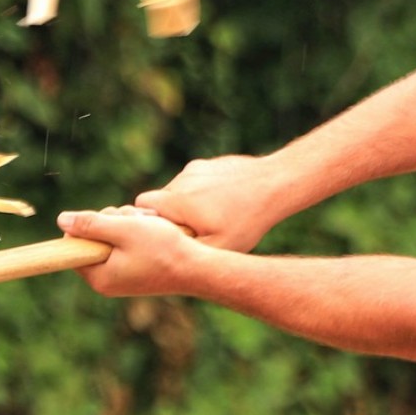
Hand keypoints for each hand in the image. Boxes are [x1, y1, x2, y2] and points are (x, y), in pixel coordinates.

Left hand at [57, 206, 201, 297]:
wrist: (197, 268)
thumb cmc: (163, 249)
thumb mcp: (124, 230)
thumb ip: (91, 225)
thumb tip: (61, 220)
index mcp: (99, 277)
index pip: (73, 246)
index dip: (87, 225)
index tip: (110, 218)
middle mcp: (106, 281)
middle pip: (92, 240)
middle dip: (111, 221)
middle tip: (134, 220)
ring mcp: (121, 276)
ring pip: (110, 238)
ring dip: (126, 223)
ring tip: (148, 224)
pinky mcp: (134, 271)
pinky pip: (125, 245)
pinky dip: (136, 232)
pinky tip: (152, 229)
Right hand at [134, 154, 287, 252]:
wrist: (275, 184)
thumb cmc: (247, 220)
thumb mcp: (218, 247)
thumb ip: (185, 249)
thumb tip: (161, 249)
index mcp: (177, 200)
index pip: (140, 207)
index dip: (147, 222)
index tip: (164, 234)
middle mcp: (181, 181)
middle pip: (158, 199)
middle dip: (167, 215)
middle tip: (189, 230)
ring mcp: (195, 169)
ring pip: (177, 190)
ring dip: (186, 205)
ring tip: (212, 218)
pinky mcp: (209, 164)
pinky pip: (195, 181)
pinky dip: (202, 194)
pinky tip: (223, 203)